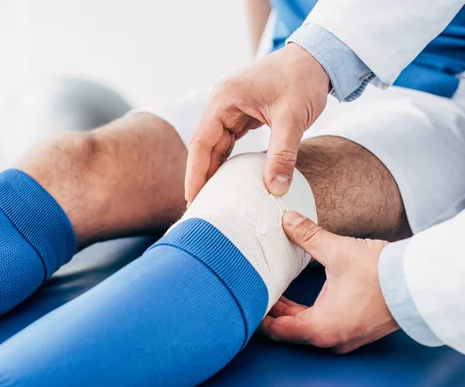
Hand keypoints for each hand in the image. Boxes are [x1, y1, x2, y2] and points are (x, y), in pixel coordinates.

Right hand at [184, 43, 328, 202]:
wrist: (317, 57)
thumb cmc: (303, 79)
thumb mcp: (293, 118)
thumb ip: (282, 154)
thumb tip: (276, 189)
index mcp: (224, 99)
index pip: (201, 141)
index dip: (195, 172)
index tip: (193, 198)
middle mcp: (221, 102)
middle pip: (204, 145)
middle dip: (201, 175)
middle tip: (200, 206)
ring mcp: (230, 107)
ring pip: (216, 145)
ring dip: (213, 169)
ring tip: (211, 197)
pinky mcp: (242, 112)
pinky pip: (229, 140)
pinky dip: (228, 160)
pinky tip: (228, 178)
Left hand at [258, 211, 398, 353]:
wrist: (418, 283)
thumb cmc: (380, 273)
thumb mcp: (337, 251)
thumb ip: (307, 235)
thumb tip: (286, 218)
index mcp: (321, 328)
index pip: (276, 330)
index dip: (257, 315)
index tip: (244, 302)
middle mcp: (330, 339)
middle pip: (288, 329)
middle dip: (270, 310)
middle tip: (252, 291)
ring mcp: (344, 337)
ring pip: (304, 327)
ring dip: (287, 311)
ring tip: (270, 290)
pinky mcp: (353, 329)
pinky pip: (320, 324)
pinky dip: (305, 312)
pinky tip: (295, 296)